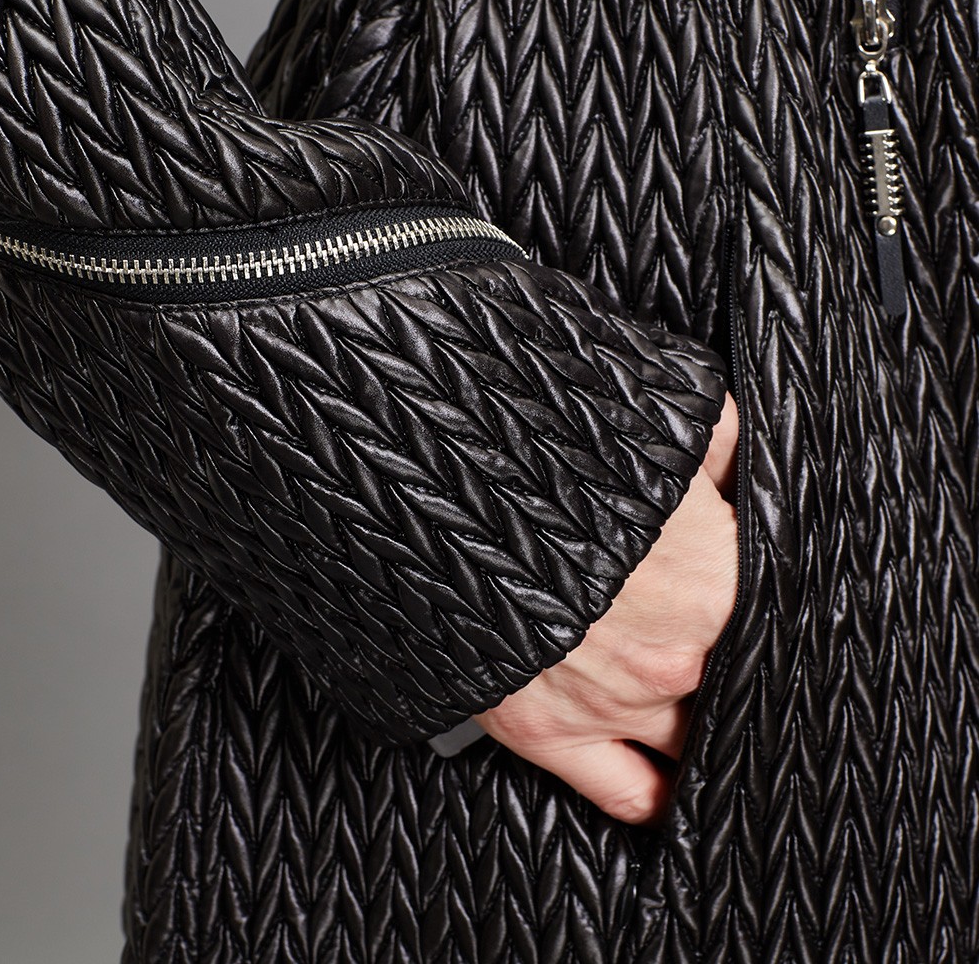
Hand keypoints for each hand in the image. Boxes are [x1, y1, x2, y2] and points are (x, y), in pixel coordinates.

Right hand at [473, 391, 739, 824]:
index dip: (774, 607)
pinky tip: (676, 788)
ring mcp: (613, 703)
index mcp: (718, 584)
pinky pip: (629, 794)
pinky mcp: (548, 730)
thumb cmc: (547, 454)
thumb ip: (725, 450)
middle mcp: (677, 660)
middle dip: (737, 665)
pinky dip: (659, 798)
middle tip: (718, 640)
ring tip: (692, 693)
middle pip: (739, 687)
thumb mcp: (661, 425)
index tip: (760, 599)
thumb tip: (749, 466)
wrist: (440, 488)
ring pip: (694, 742)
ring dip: (702, 724)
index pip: (784, 620)